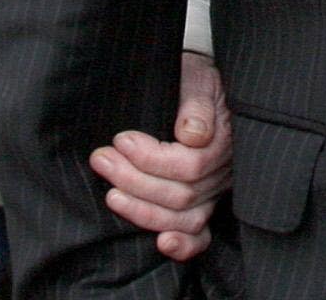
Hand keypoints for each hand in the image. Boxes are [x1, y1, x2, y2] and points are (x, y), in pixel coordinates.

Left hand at [94, 51, 232, 260]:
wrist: (196, 85)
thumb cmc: (192, 80)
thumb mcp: (196, 78)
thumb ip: (196, 103)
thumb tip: (191, 134)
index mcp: (223, 139)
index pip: (189, 165)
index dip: (151, 159)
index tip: (120, 140)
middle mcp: (223, 171)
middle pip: (181, 194)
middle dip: (135, 181)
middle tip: (102, 160)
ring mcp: (214, 192)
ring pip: (184, 218)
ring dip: (143, 211)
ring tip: (111, 195)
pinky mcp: (204, 205)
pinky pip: (200, 234)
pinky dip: (184, 246)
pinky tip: (162, 243)